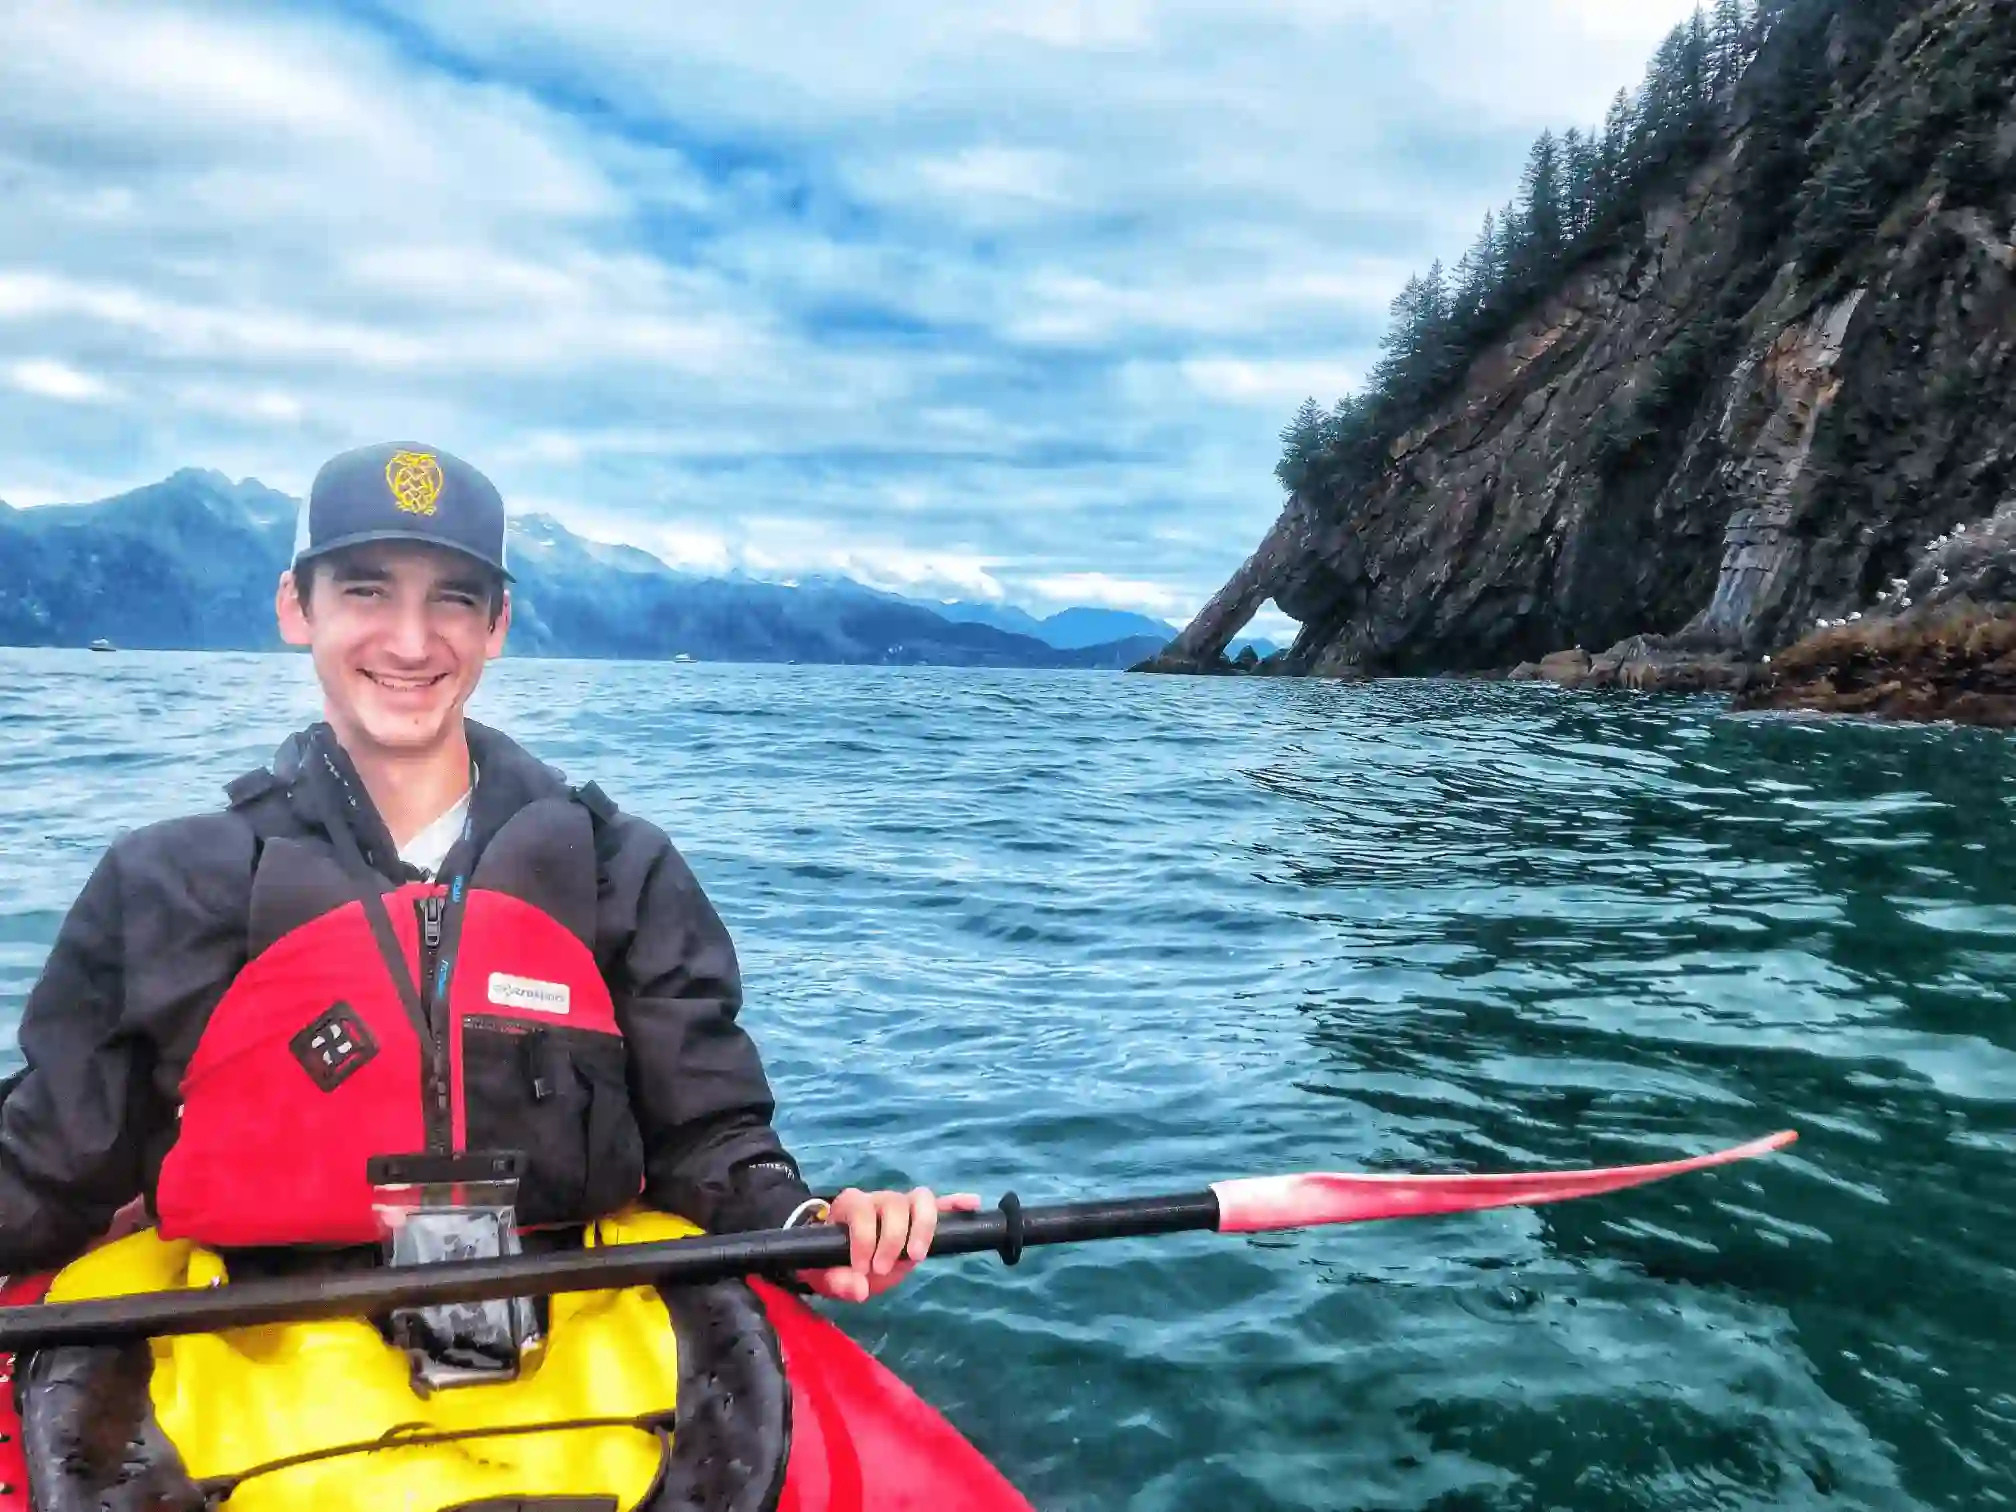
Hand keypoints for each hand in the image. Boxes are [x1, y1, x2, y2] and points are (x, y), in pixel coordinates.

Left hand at [797, 1186, 981, 1302]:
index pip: (861, 1210)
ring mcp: (901, 1206)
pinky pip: (940, 1205)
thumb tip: (859, 1289)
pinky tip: (971, 1205)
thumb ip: (836, 1281)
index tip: (861, 1269)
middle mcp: (878, 1199)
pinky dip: (955, 1204)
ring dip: (922, 1227)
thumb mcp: (822, 1274)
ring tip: (916, 1256)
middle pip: (894, 1203)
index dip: (864, 1238)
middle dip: (891, 1238)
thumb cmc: (829, 1261)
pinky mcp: (918, 1218)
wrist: (839, 1257)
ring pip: (920, 1199)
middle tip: (882, 1270)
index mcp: (851, 1206)